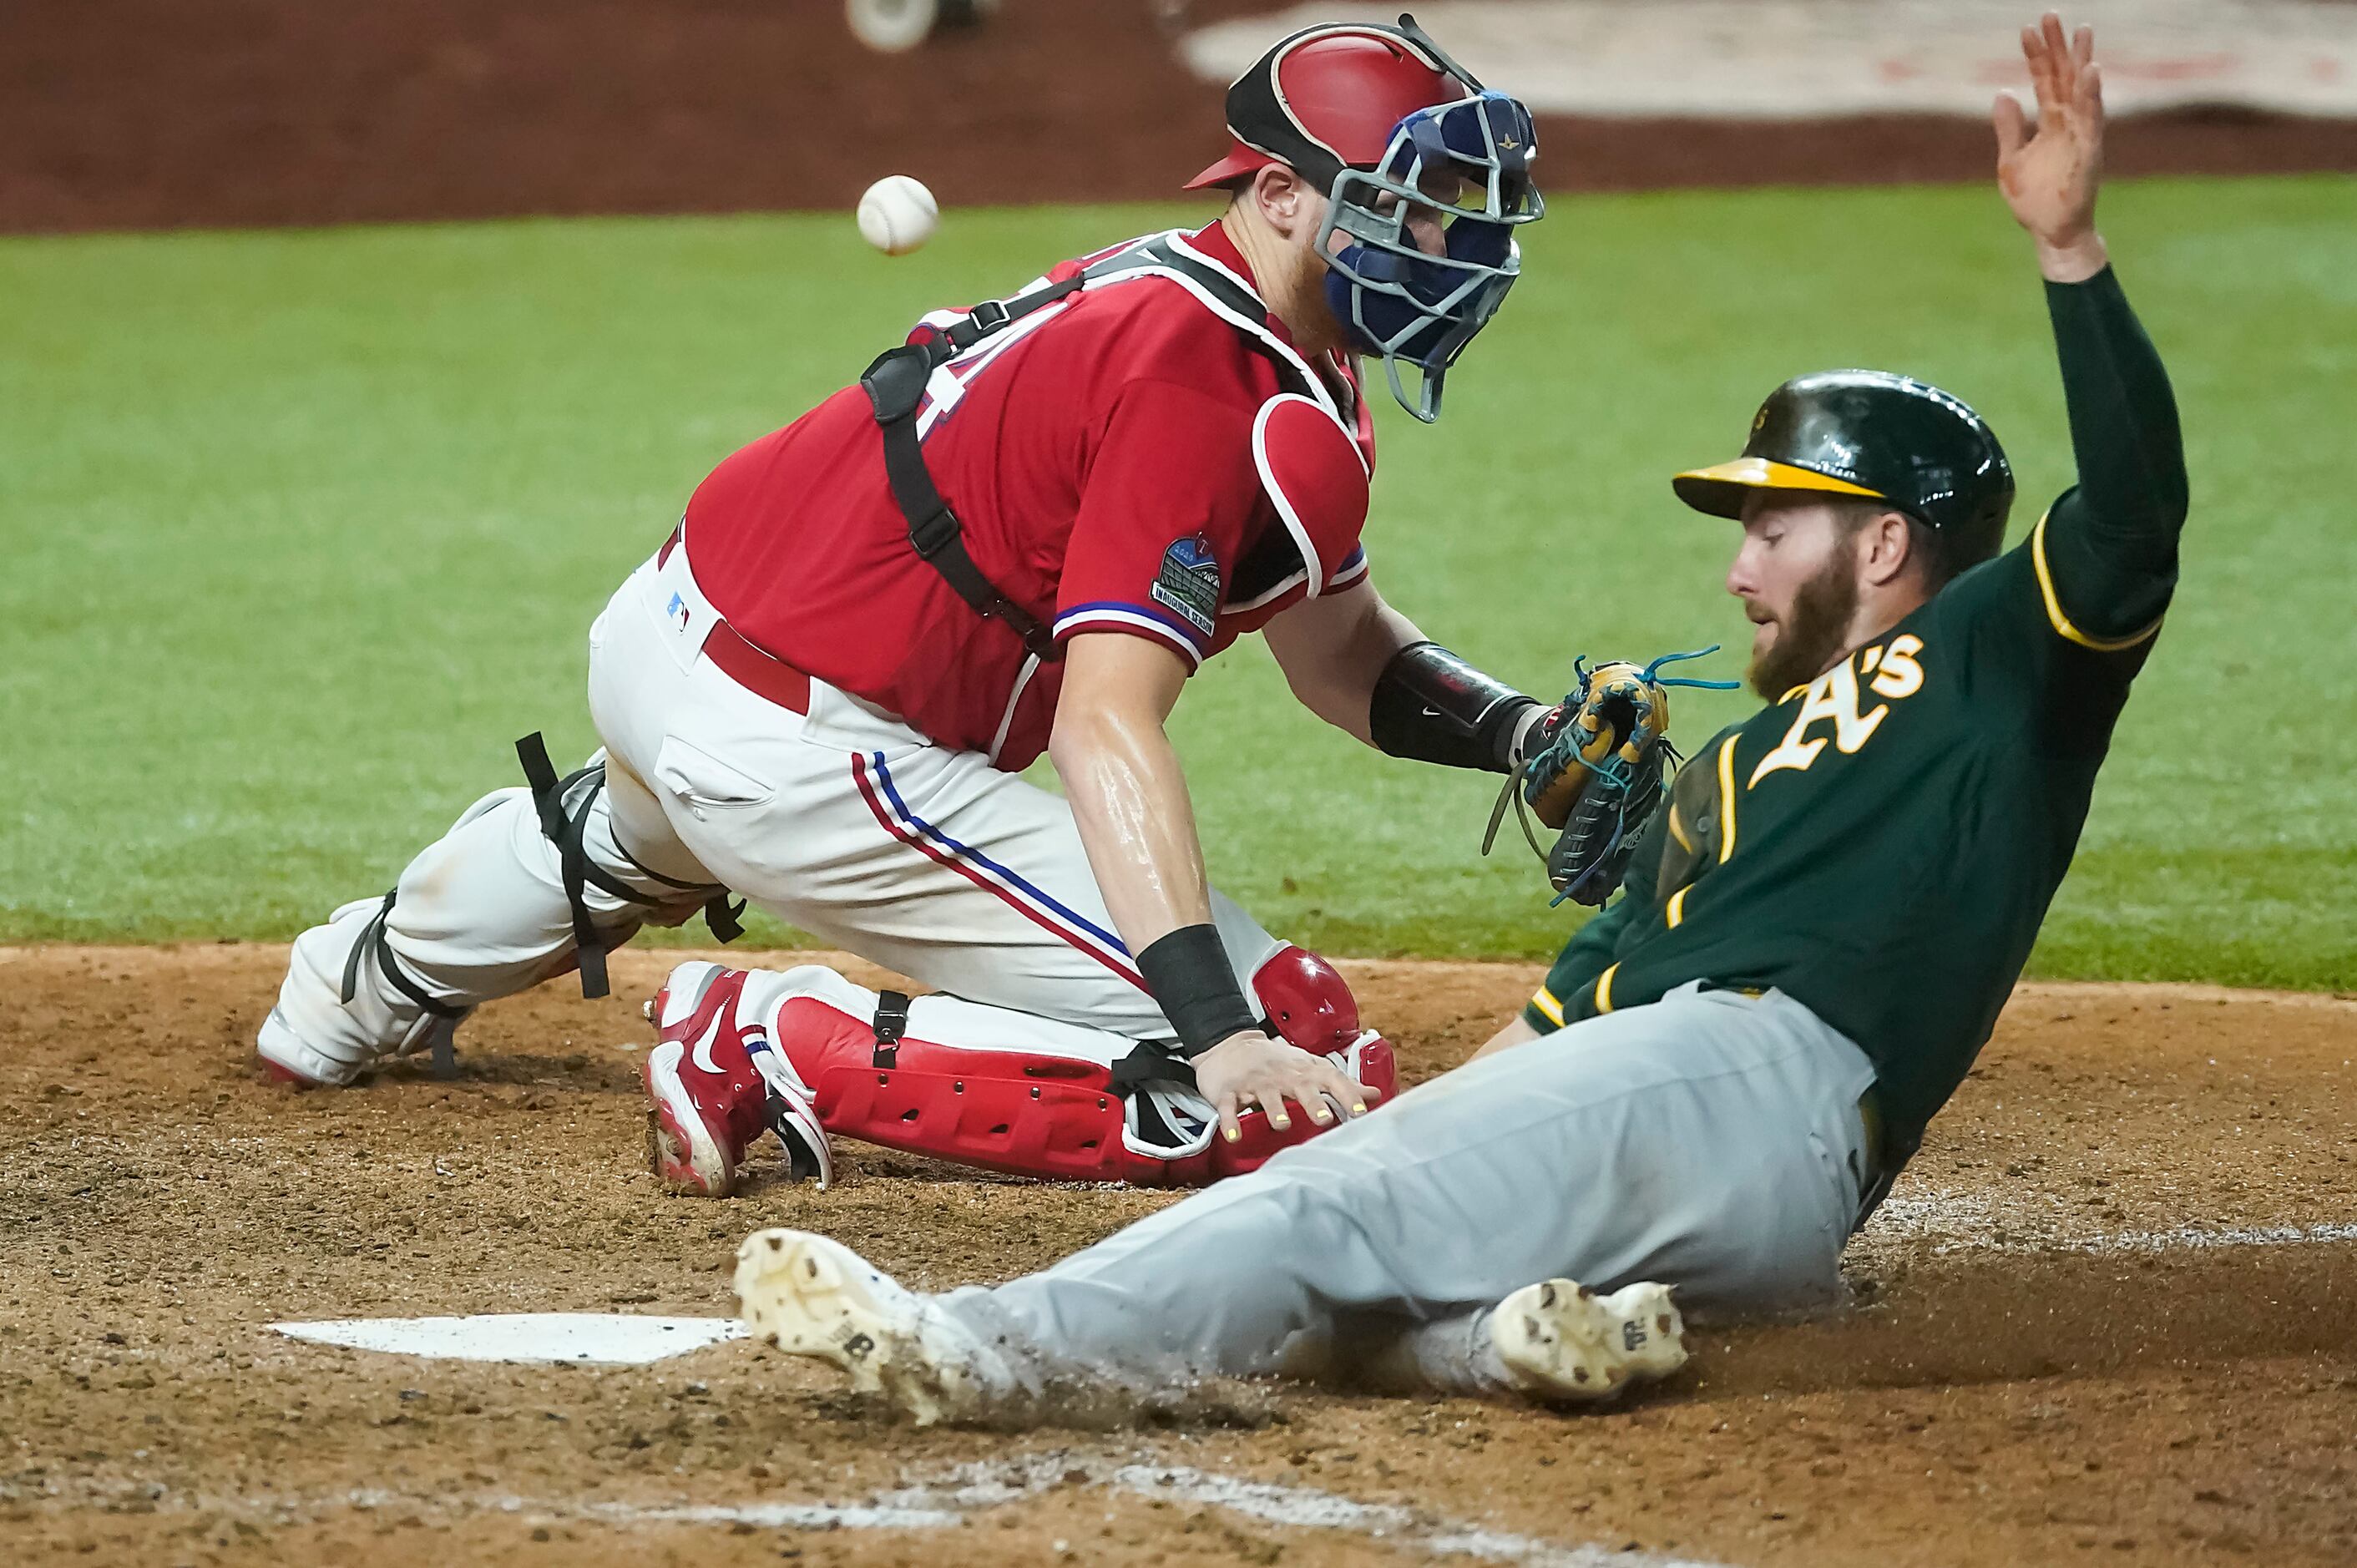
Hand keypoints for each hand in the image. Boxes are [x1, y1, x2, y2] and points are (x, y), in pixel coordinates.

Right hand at [1190, 1029, 1380, 1142]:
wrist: (1232, 1046)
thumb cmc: (1278, 1063)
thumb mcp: (1310, 1068)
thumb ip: (1342, 1084)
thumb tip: (1375, 1094)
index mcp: (1305, 1071)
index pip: (1331, 1079)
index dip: (1347, 1094)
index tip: (1361, 1112)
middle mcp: (1283, 1075)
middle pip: (1300, 1087)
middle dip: (1313, 1103)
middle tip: (1324, 1119)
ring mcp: (1256, 1082)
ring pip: (1266, 1095)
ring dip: (1274, 1110)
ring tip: (1281, 1124)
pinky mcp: (1230, 1091)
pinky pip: (1230, 1106)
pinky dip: (1231, 1121)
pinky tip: (1234, 1135)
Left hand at [1993, 12, 2108, 280]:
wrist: (2050, 233)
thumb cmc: (2034, 199)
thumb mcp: (2011, 160)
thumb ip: (2009, 128)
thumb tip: (2003, 93)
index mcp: (2050, 123)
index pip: (2044, 81)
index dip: (2036, 56)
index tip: (2027, 29)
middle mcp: (2069, 123)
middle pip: (2064, 77)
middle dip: (2058, 47)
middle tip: (2051, 15)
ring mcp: (2081, 136)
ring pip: (2083, 92)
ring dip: (2082, 62)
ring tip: (2082, 32)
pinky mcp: (2089, 152)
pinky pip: (2092, 120)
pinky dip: (2091, 96)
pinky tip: (2091, 71)